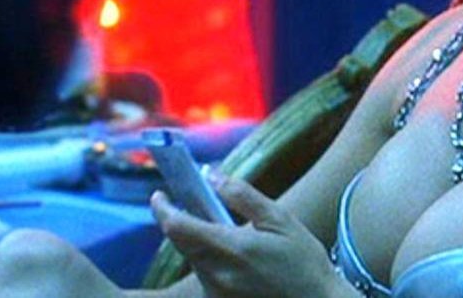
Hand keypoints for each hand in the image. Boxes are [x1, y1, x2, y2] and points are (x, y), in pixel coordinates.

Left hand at [150, 174, 347, 297]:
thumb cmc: (303, 261)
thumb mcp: (280, 220)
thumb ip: (243, 196)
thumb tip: (213, 176)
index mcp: (231, 248)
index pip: (178, 227)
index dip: (162, 209)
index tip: (159, 195)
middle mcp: (217, 275)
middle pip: (182, 244)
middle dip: (182, 223)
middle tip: (197, 207)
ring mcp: (216, 295)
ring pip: (195, 261)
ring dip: (201, 244)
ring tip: (232, 238)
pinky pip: (207, 278)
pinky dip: (213, 263)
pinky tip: (241, 263)